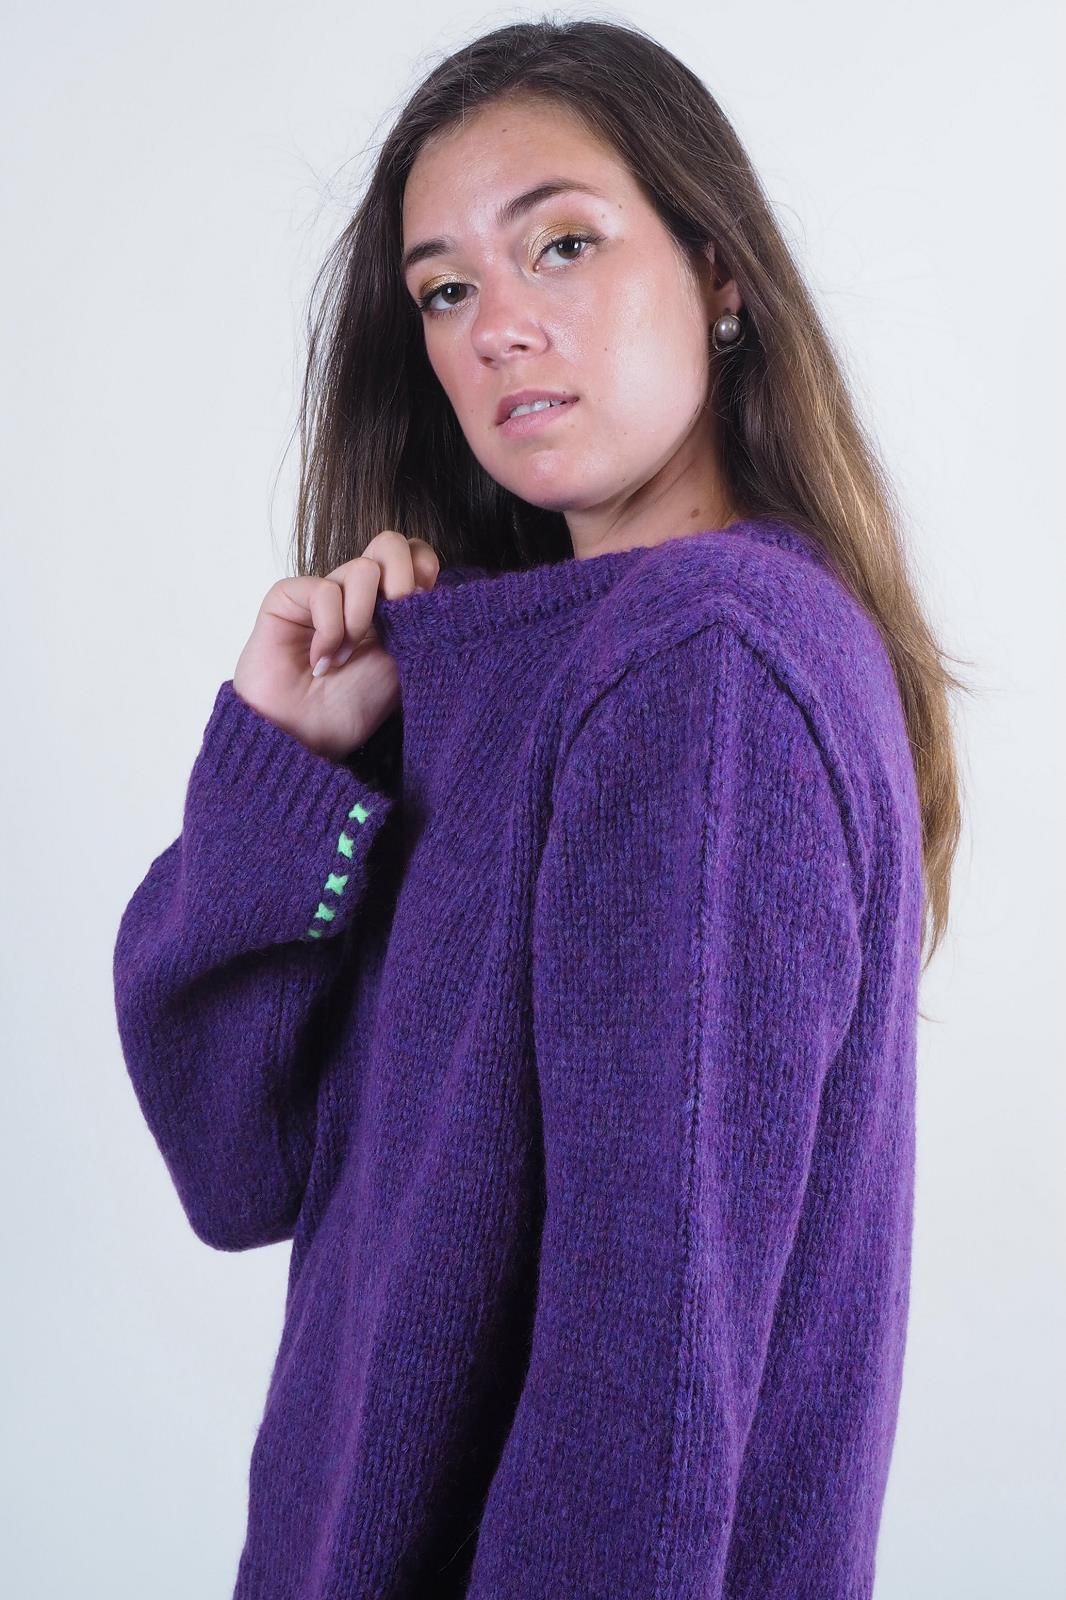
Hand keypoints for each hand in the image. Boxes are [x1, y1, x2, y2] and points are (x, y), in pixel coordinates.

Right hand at [231, 529, 439, 759]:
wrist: (303, 740)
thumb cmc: (350, 709)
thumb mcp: (402, 666)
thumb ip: (417, 624)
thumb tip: (429, 585)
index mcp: (388, 605)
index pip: (415, 555)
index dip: (423, 570)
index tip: (423, 608)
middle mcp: (356, 593)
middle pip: (390, 543)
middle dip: (402, 576)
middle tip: (398, 616)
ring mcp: (322, 592)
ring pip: (362, 569)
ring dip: (361, 619)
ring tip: (345, 658)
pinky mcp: (288, 597)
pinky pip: (323, 590)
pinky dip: (330, 630)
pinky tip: (320, 661)